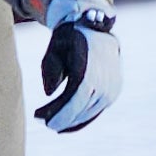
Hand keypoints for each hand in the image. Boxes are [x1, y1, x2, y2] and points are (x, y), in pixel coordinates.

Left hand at [36, 0, 121, 133]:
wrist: (96, 29)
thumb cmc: (69, 39)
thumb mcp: (55, 48)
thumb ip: (50, 69)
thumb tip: (49, 93)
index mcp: (90, 65)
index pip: (78, 95)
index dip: (62, 111)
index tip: (45, 121)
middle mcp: (106, 78)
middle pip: (82, 107)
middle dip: (61, 118)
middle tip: (41, 120)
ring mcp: (113, 86)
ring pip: (89, 112)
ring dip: (69, 121)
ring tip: (49, 121)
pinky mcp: (114, 92)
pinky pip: (97, 111)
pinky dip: (81, 120)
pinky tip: (64, 126)